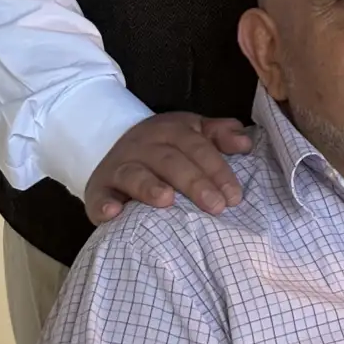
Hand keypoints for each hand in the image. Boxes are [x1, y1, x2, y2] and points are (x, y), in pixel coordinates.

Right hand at [84, 112, 252, 224]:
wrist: (114, 146)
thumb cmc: (168, 147)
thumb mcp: (194, 132)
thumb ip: (220, 135)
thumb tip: (245, 143)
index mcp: (172, 130)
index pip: (198, 147)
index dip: (217, 169)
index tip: (234, 196)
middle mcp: (144, 145)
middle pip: (171, 161)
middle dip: (195, 182)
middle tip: (216, 206)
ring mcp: (119, 166)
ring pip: (135, 174)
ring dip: (149, 186)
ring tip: (167, 200)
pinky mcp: (98, 189)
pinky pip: (98, 196)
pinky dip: (103, 205)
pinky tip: (113, 213)